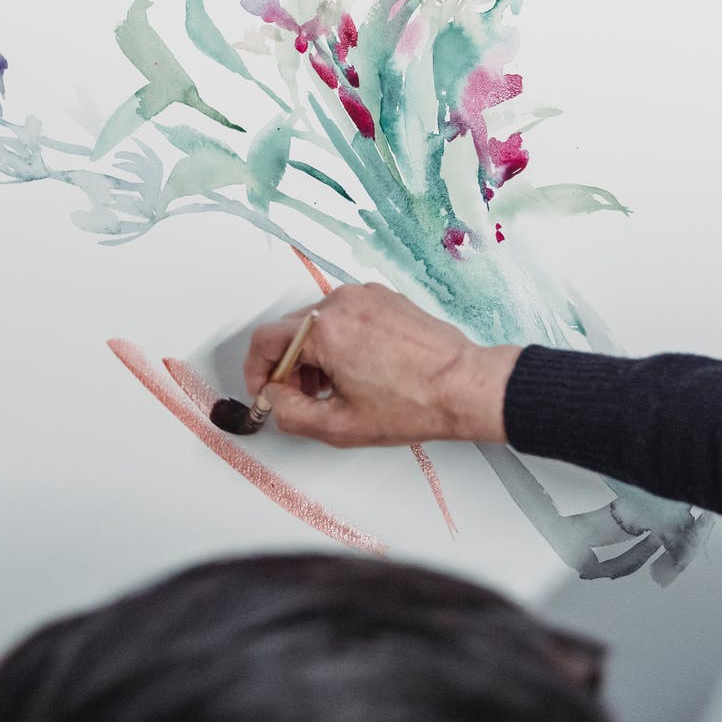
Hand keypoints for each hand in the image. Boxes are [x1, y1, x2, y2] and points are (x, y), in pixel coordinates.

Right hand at [243, 283, 519, 446]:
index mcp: (325, 329)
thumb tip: (272, 396)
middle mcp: (342, 302)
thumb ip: (289, 412)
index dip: (256, 370)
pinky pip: (345, 315)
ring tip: (335, 388)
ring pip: (318, 323)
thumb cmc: (413, 404)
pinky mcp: (385, 298)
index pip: (265, 341)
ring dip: (314, 354)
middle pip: (291, 330)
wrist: (465, 386)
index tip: (265, 391)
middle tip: (302, 397)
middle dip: (289, 366)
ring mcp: (366, 296)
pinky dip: (340, 340)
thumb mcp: (338, 426)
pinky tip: (358, 370)